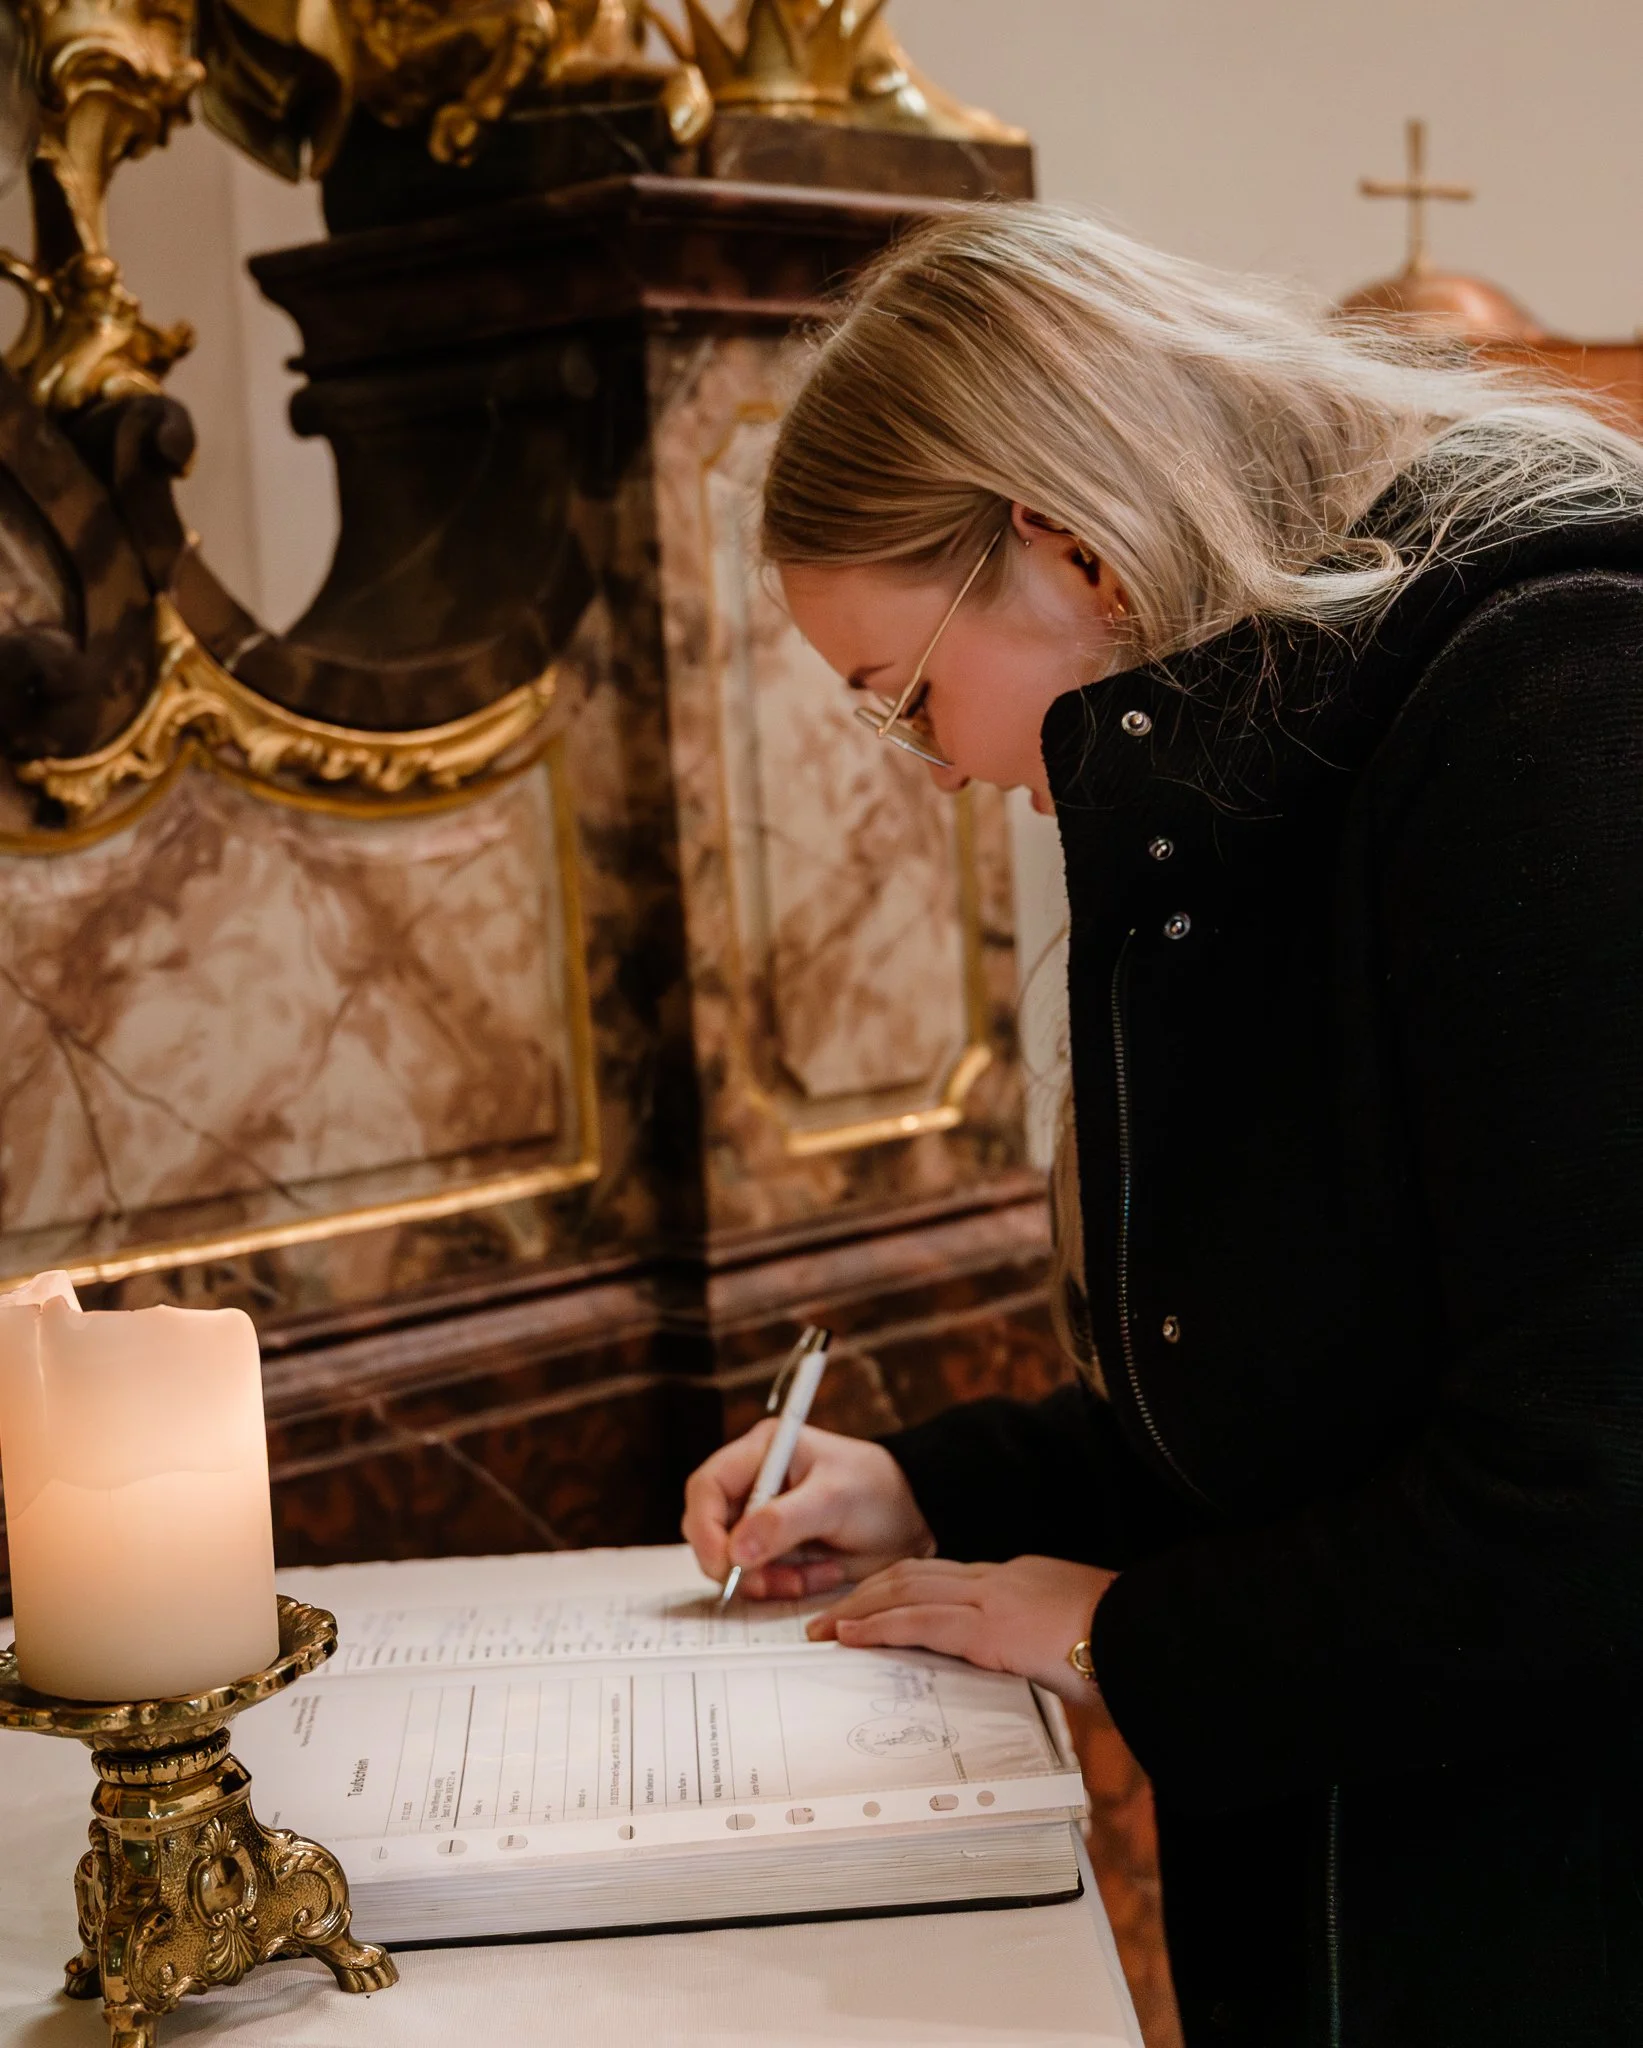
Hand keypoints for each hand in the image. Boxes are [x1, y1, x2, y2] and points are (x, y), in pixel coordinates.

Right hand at [682, 1423, 935, 1599]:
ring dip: (765, 1579)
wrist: (913, 1520)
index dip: (705, 1526)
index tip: (723, 1562)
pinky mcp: (776, 1551)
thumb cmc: (878, 1491)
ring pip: (732, 1561)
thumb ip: (784, 1522)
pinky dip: (785, 1586)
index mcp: (762, 1453)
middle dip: (734, 1562)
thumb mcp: (834, 1500)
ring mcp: (762, 1520)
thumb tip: (736, 1551)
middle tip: (765, 1582)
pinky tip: (822, 1573)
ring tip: (811, 1576)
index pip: (707, 1486)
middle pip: (710, 1528)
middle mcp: (754, 1484)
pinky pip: (760, 1579)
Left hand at [806, 1555, 1116, 1703]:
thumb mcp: (1071, 1643)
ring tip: (824, 1629)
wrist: (1150, 1635)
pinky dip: (878, 1627)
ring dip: (857, 1609)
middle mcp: (998, 1580)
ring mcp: (993, 1599)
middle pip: (912, 1575)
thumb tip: (1030, 1671)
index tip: (869, 1607)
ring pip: (906, 1591)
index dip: (897, 1591)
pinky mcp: (991, 1628)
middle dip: (864, 1594)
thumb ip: (1040, 1649)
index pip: (942, 1579)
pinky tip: (851, 1637)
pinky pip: (921, 1622)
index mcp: (1016, 1582)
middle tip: (827, 1618)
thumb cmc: (1123, 1646)